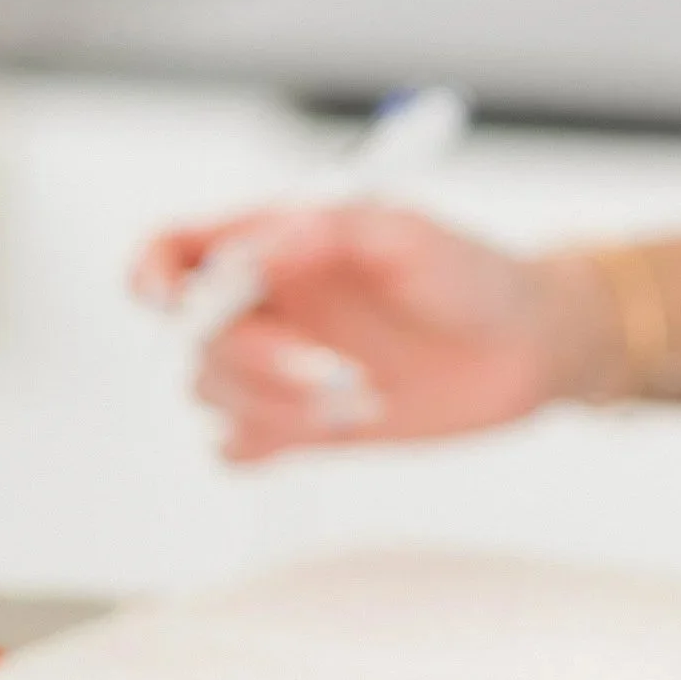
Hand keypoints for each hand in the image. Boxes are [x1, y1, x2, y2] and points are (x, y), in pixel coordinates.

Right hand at [130, 202, 604, 463]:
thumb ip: (327, 231)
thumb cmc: (472, 276)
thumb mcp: (408, 234)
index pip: (174, 251)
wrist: (528, 348)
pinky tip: (330, 431)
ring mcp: (278, 366)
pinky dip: (264, 446)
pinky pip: (235, 448)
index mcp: (275, 243)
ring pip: (209, 395)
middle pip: (189, 336)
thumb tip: (252, 247)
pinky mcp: (300, 425)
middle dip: (249, 362)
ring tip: (359, 398)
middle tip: (330, 373)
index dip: (152, 275)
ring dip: (272, 405)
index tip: (172, 303)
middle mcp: (267, 304)